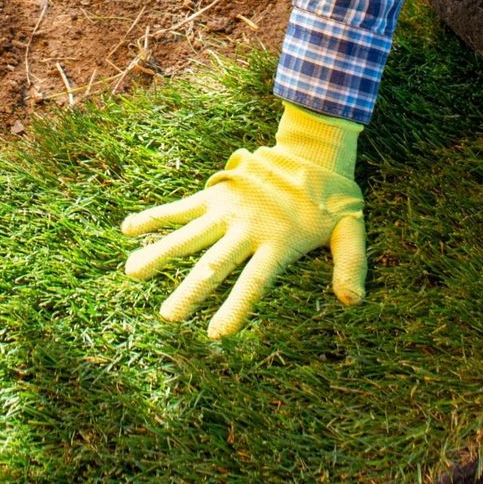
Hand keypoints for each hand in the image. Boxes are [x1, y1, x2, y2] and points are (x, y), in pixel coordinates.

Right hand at [119, 101, 367, 339]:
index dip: (235, 308)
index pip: (254, 283)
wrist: (315, 149)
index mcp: (278, 243)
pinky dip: (155, 217)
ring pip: (190, 235)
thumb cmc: (333, 197)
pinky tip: (128, 229)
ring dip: (160, 253)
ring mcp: (230, 208)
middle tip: (167, 316)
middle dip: (190, 291)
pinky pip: (182, 207)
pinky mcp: (218, 192)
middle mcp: (249, 227)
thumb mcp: (351, 229)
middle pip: (215, 264)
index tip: (215, 334)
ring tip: (131, 272)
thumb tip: (354, 302)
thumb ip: (350, 265)